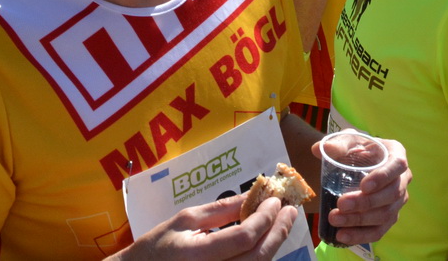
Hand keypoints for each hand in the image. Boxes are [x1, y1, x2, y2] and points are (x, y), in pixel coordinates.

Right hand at [117, 193, 297, 260]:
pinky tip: (265, 241)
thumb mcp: (185, 220)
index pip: (243, 238)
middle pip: (258, 257)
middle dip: (278, 231)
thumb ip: (221, 209)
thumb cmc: (157, 246)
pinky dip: (261, 257)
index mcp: (198, 255)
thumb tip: (252, 194)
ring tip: (281, 222)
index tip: (276, 200)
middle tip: (290, 210)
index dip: (264, 218)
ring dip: (274, 244)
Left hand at [312, 137, 409, 245]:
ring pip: (385, 215)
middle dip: (366, 203)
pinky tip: (342, 236)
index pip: (397, 165)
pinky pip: (379, 231)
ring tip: (335, 219)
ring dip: (360, 221)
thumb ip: (336, 143)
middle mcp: (402, 179)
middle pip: (391, 195)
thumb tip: (317, 149)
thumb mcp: (347, 140)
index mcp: (396, 154)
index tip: (364, 186)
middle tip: (341, 204)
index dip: (383, 177)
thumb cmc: (356, 149)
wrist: (356, 163)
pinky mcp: (389, 218)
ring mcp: (398, 201)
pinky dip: (361, 236)